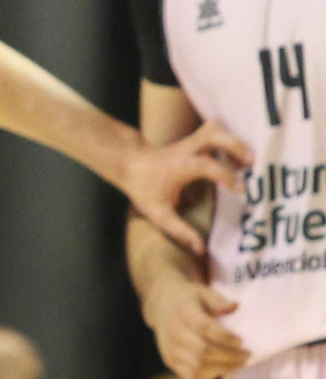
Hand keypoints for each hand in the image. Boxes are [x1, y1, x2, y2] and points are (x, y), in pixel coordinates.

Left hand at [121, 121, 251, 253]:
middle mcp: (187, 149)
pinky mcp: (192, 140)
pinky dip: (228, 139)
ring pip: (214, 128)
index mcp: (181, 165)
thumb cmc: (143, 187)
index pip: (209, 165)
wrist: (126, 163)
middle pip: (213, 134)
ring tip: (248, 160)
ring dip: (233, 140)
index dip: (227, 176)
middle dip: (235, 145)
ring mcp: (189, 141)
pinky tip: (237, 157)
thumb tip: (201, 250)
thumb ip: (180, 231)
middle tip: (253, 163)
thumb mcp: (159, 213)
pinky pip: (213, 132)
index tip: (241, 190)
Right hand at [143, 274, 249, 378]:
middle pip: (203, 350)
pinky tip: (223, 367)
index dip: (225, 337)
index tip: (242, 341)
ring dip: (224, 367)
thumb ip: (218, 300)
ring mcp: (170, 347)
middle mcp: (173, 330)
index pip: (204, 327)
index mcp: (182, 311)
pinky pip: (193, 375)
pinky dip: (211, 374)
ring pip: (199, 365)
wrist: (161, 306)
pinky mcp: (170, 360)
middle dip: (230, 356)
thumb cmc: (189, 299)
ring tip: (239, 363)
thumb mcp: (203, 292)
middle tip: (246, 355)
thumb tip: (236, 307)